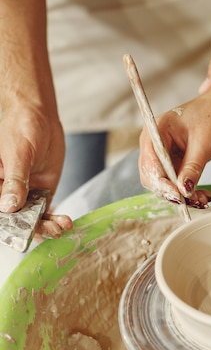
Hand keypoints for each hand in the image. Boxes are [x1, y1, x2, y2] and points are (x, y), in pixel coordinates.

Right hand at [0, 102, 72, 238]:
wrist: (39, 116)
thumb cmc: (20, 128)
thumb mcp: (18, 154)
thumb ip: (15, 181)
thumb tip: (9, 206)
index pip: (1, 212)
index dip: (11, 226)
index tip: (25, 233)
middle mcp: (8, 193)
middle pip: (18, 220)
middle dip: (34, 228)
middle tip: (51, 230)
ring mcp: (26, 194)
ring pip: (34, 219)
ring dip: (48, 226)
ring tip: (61, 226)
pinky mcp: (42, 192)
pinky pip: (47, 211)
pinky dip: (56, 218)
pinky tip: (65, 222)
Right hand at [139, 64, 210, 203]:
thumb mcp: (204, 142)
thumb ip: (192, 166)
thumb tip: (184, 191)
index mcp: (156, 131)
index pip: (150, 164)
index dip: (162, 184)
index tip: (179, 196)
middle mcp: (154, 145)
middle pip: (153, 178)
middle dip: (172, 192)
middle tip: (194, 201)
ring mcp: (163, 156)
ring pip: (165, 185)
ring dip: (183, 196)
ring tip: (203, 199)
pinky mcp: (173, 164)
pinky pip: (176, 184)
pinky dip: (189, 192)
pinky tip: (203, 196)